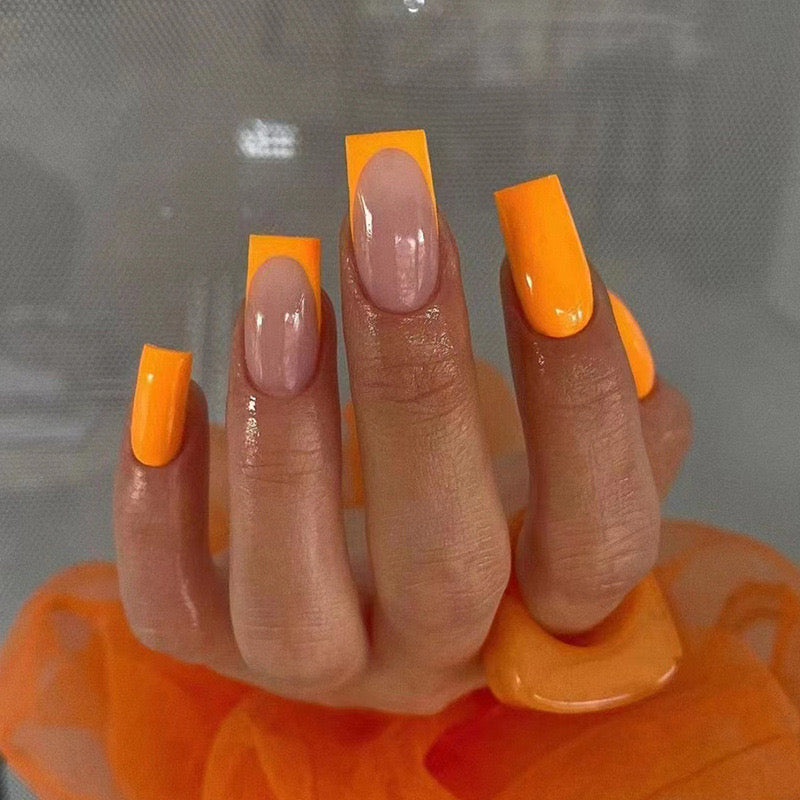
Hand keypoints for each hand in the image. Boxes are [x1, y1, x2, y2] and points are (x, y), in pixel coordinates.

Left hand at [114, 139, 691, 713]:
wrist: (375, 604)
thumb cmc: (486, 515)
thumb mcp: (561, 469)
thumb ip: (597, 409)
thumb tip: (587, 307)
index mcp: (542, 616)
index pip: (596, 534)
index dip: (584, 396)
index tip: (542, 240)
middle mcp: (433, 659)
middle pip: (441, 562)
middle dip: (417, 384)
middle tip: (388, 228)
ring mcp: (318, 669)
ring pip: (291, 599)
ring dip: (284, 436)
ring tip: (278, 280)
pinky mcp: (214, 653)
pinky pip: (171, 604)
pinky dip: (158, 501)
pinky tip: (173, 378)